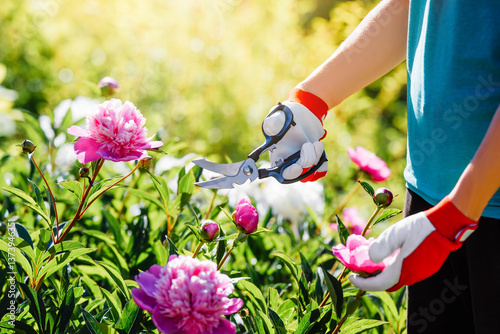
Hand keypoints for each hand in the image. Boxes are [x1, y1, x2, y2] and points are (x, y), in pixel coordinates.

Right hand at [262, 88, 328, 181]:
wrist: (305, 111)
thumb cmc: (288, 114)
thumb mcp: (279, 115)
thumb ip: (273, 122)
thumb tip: (271, 128)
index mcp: (277, 156)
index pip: (281, 174)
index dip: (289, 174)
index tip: (297, 167)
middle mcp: (289, 162)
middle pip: (298, 174)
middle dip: (306, 162)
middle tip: (307, 145)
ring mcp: (302, 162)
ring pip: (310, 172)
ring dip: (315, 158)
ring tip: (316, 143)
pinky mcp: (313, 160)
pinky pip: (320, 170)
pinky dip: (323, 162)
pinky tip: (319, 147)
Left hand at [350, 196, 477, 291]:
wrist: (445, 224)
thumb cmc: (419, 227)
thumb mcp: (395, 233)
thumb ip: (381, 247)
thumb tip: (371, 258)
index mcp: (402, 270)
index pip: (378, 284)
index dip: (363, 283)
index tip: (351, 277)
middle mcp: (412, 276)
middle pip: (387, 282)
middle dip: (372, 278)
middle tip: (361, 268)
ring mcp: (421, 273)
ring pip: (396, 277)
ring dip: (383, 270)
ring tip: (373, 256)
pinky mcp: (427, 268)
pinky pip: (406, 271)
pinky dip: (394, 266)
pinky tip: (390, 252)